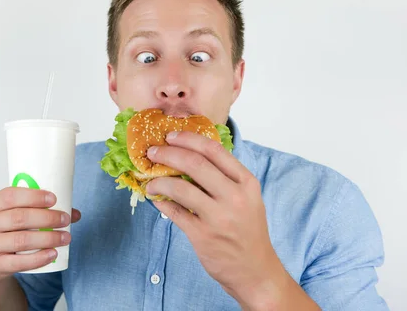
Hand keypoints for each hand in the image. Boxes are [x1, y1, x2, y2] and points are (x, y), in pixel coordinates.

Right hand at [0, 187, 81, 287]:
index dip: (33, 196)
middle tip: (65, 219)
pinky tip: (53, 253)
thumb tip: (74, 213)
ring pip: (21, 240)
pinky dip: (39, 258)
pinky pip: (19, 262)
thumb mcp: (17, 215)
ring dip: (47, 238)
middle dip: (46, 218)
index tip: (54, 199)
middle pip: (19, 218)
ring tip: (65, 237)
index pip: (11, 196)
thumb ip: (42, 210)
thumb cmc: (8, 230)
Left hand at [145, 131, 290, 309]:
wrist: (255, 271)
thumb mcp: (247, 198)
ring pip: (180, 188)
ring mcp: (218, 217)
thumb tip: (188, 155)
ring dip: (159, 181)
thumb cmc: (247, 230)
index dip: (188, 139)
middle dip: (167, 153)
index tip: (171, 136)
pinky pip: (174, 212)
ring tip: (151, 181)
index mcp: (246, 182)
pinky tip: (156, 199)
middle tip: (153, 153)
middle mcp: (234, 197)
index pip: (214, 150)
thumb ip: (225, 177)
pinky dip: (161, 202)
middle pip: (194, 163)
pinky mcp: (203, 236)